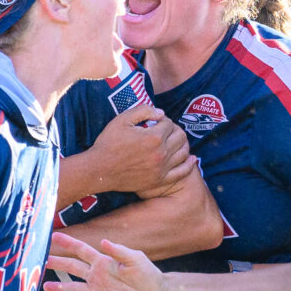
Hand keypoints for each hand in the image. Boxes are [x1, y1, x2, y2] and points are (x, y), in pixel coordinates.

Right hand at [44, 232, 168, 290]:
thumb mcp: (135, 259)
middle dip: (57, 263)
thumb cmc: (148, 273)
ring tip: (45, 286)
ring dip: (60, 287)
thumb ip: (119, 251)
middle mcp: (96, 275)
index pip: (81, 250)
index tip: (53, 235)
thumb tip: (103, 242)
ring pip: (74, 288)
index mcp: (103, 261)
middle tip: (41, 261)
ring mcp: (98, 290)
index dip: (68, 243)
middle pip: (72, 268)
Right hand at [77, 104, 192, 197]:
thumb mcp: (122, 119)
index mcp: (154, 137)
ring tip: (177, 141)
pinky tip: (192, 159)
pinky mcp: (159, 180)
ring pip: (184, 153)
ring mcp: (162, 168)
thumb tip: (161, 114)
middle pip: (180, 137)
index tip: (156, 121)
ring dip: (183, 144)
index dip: (164, 120)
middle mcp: (161, 153)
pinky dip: (189, 164)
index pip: (169, 123)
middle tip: (167, 130)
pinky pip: (181, 172)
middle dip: (175, 130)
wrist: (99, 170)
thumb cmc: (108, 143)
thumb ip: (144, 111)